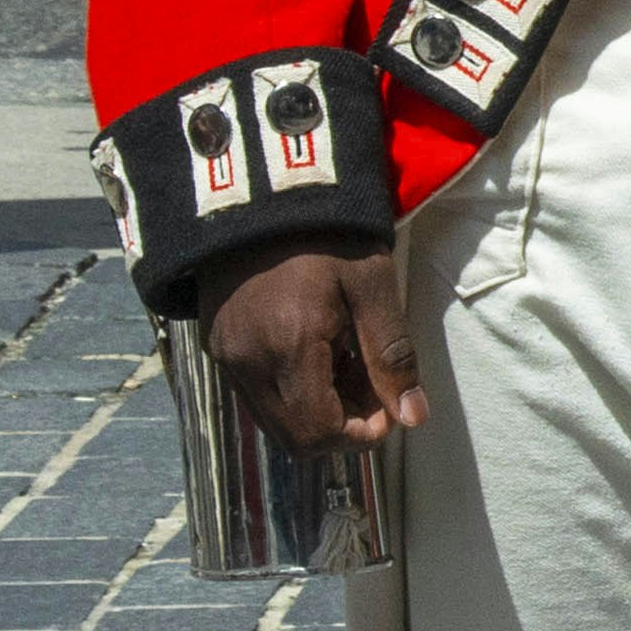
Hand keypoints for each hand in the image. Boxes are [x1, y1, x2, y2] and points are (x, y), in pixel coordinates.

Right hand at [203, 245, 423, 449]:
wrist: (266, 192)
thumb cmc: (330, 235)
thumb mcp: (373, 287)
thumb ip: (392, 357)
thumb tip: (413, 417)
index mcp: (289, 347)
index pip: (320, 433)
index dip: (361, 434)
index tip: (389, 405)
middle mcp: (248, 362)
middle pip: (296, 438)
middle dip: (342, 425)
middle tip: (372, 384)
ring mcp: (226, 356)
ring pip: (275, 420)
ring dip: (317, 410)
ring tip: (347, 362)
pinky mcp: (218, 346)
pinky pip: (257, 394)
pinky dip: (292, 391)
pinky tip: (318, 351)